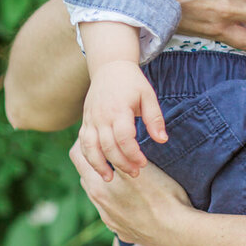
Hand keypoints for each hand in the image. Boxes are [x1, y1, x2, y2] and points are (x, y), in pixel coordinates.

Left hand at [70, 137, 191, 245]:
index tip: (97, 132)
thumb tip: (108, 139)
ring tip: (121, 171)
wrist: (176, 232)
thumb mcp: (140, 168)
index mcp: (97, 187)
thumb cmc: (161, 196)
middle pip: (85, 175)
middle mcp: (99, 205)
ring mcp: (110, 221)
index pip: (77, 156)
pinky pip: (112, 212)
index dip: (84, 140)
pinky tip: (132, 196)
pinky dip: (116, 200)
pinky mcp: (122, 231)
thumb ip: (119, 154)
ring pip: (97, 195)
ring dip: (104, 182)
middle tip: (108, 147)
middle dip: (94, 160)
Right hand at [80, 60, 166, 181]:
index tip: (143, 163)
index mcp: (119, 109)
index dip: (133, 154)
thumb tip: (162, 140)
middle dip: (121, 163)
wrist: (110, 66)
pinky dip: (88, 156)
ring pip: (90, 147)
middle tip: (135, 173)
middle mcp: (102, 115)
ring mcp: (91, 118)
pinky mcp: (85, 120)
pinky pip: (83, 142)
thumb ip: (155, 118)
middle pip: (108, 146)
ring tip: (110, 179)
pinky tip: (98, 167)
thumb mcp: (148, 95)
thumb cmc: (132, 82)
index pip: (124, 138)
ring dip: (99, 165)